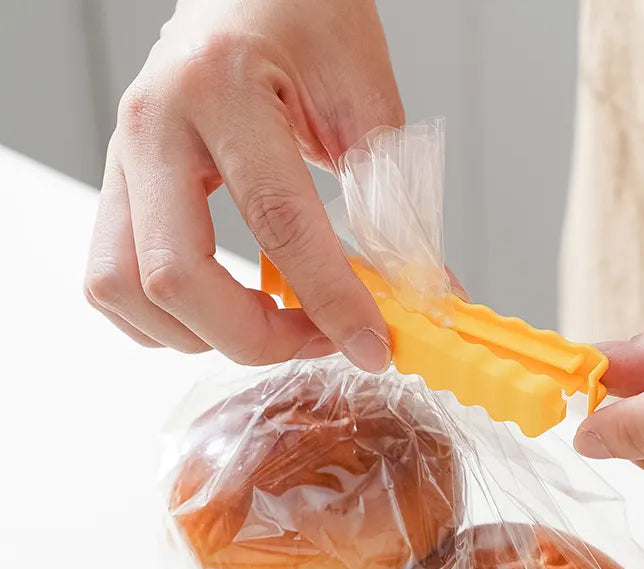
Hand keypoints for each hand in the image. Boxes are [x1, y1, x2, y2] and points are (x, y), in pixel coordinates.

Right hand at [84, 0, 402, 371]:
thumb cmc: (304, 18)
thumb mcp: (364, 95)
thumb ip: (389, 196)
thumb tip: (417, 291)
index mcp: (221, 86)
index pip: (278, 220)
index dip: (331, 301)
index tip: (371, 347)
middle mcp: (154, 125)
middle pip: (174, 275)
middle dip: (255, 336)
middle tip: (316, 340)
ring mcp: (124, 158)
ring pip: (125, 289)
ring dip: (205, 334)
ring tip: (271, 325)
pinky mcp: (121, 187)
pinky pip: (112, 282)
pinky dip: (165, 321)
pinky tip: (220, 310)